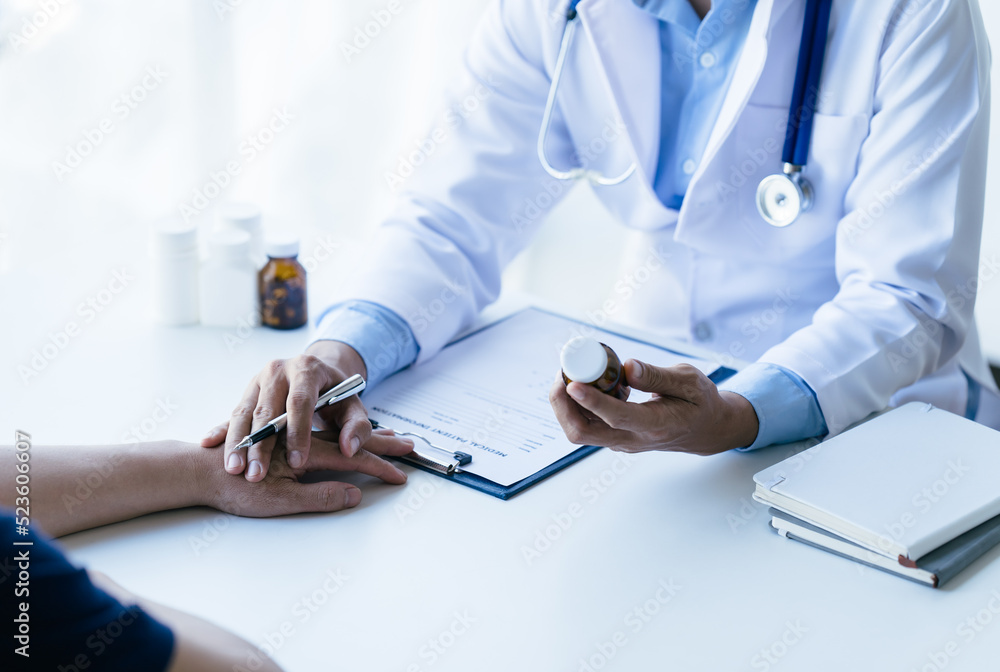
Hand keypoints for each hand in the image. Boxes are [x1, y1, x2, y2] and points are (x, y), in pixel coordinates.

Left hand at [199, 427, 412, 516]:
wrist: (193, 468)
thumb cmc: (232, 486)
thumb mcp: (276, 499)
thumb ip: (317, 495)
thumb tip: (354, 495)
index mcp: (304, 444)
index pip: (354, 455)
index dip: (380, 465)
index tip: (401, 477)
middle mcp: (302, 429)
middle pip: (351, 434)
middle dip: (382, 440)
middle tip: (410, 446)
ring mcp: (291, 428)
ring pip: (336, 428)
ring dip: (364, 433)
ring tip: (388, 437)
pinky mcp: (279, 432)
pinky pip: (314, 429)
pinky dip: (338, 431)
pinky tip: (349, 438)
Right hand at [206, 341, 407, 481]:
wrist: (314, 374)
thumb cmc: (337, 396)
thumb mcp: (354, 408)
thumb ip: (359, 428)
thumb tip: (351, 449)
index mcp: (307, 369)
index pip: (301, 401)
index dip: (299, 432)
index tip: (299, 461)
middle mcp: (279, 370)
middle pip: (268, 410)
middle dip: (262, 444)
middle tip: (257, 475)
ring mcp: (259, 379)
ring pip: (245, 413)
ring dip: (238, 443)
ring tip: (234, 470)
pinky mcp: (246, 391)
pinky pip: (232, 413)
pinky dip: (222, 431)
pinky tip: (209, 445)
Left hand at [549, 360, 758, 455]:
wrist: (705, 429)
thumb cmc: (699, 402)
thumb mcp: (689, 382)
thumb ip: (657, 375)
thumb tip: (627, 367)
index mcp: (655, 426)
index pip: (617, 417)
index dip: (591, 400)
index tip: (573, 383)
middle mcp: (632, 439)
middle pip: (583, 432)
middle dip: (563, 403)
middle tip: (563, 372)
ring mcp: (620, 441)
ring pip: (579, 430)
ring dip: (566, 403)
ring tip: (572, 372)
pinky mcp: (613, 437)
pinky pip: (586, 424)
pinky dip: (576, 403)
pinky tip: (588, 381)